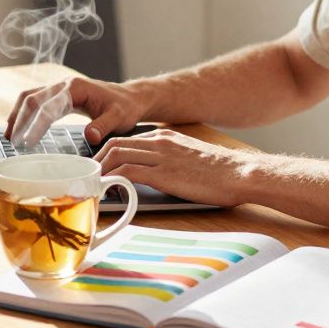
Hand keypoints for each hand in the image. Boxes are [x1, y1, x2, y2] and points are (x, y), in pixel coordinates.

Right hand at [6, 77, 151, 146]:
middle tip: (12, 141)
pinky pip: (35, 100)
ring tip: (9, 136)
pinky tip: (20, 127)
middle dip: (19, 120)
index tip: (28, 142)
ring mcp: (60, 88)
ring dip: (17, 115)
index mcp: (75, 88)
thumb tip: (89, 135)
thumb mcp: (119, 118)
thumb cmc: (125, 108)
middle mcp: (64, 85)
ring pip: (30, 97)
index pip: (48, 107)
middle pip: (32, 99)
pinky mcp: (59, 95)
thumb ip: (103, 125)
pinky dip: (24, 112)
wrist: (131, 98)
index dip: (36, 125)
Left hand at [94, 129, 257, 207]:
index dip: (107, 152)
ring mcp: (161, 156)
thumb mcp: (191, 158)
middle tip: (89, 176)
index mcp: (166, 137)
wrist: (240, 173)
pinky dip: (112, 180)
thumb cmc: (221, 172)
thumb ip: (170, 161)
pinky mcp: (164, 174)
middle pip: (115, 144)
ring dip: (100, 169)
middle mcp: (159, 142)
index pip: (126, 139)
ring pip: (116, 154)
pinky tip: (107, 190)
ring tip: (93, 184)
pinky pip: (128, 173)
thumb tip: (153, 176)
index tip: (99, 166)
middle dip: (97, 160)